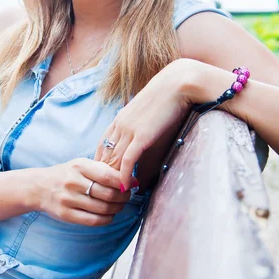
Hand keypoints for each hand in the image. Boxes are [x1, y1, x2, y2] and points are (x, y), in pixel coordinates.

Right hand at [39, 158, 130, 225]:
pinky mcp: (66, 215)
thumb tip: (131, 180)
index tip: (132, 184)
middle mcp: (73, 182)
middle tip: (127, 196)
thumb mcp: (82, 165)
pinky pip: (93, 221)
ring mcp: (68, 199)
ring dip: (117, 209)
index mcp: (79, 166)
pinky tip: (109, 215)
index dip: (124, 182)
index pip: (108, 176)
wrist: (39, 187)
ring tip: (119, 205)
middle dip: (123, 197)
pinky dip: (106, 219)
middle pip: (108, 194)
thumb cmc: (67, 174)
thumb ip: (103, 170)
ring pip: (103, 209)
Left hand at [95, 59, 193, 189]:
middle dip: (103, 174)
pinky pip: (127, 160)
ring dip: (113, 179)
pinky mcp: (141, 136)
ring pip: (113, 160)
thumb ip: (141, 128)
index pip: (102, 144)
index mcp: (119, 118)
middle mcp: (119, 125)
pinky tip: (124, 187)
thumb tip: (143, 140)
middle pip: (104, 155)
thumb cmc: (167, 97)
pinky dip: (124, 175)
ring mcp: (129, 131)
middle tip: (105, 190)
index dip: (101, 162)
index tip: (102, 175)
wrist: (177, 84)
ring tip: (114, 194)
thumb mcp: (147, 113)